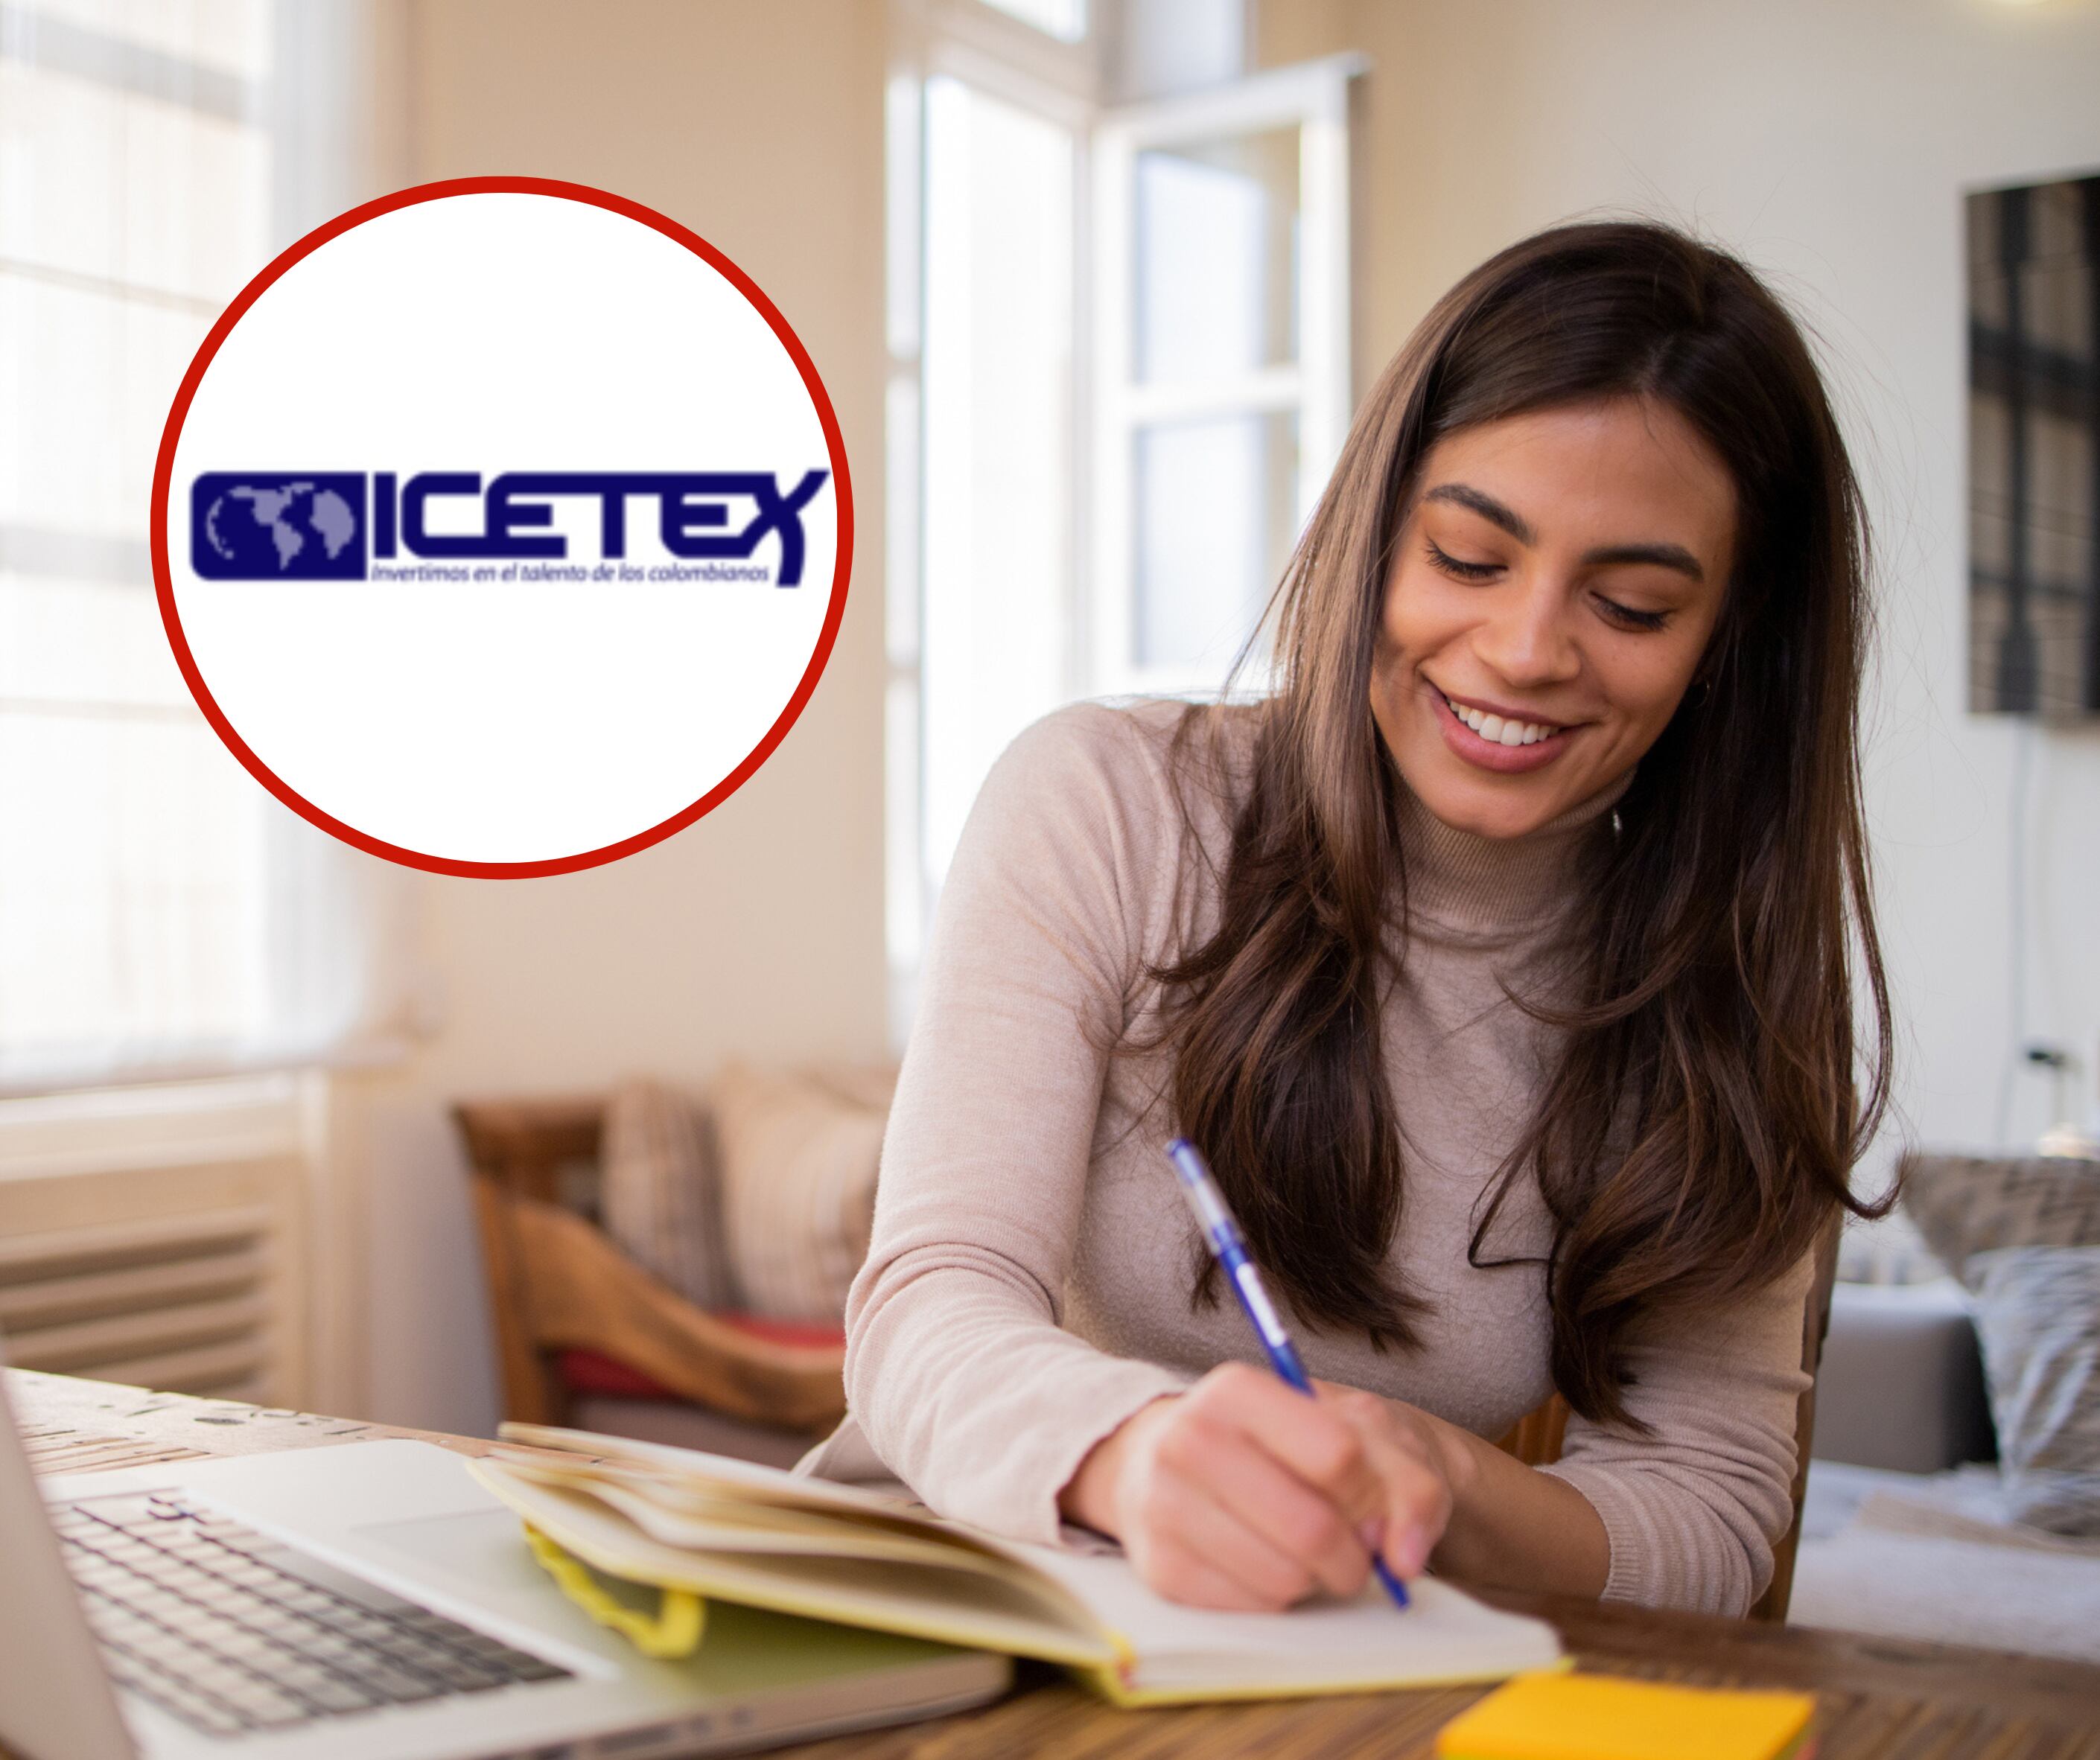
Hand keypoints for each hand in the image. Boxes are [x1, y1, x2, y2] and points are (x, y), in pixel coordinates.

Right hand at [1056, 1363, 1457, 1610]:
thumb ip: (1407, 1485)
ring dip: (1315, 1579)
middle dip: (1353, 1555)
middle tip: (1354, 1551)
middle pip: (1312, 1528)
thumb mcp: (1357, 1435)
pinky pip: (1253, 1609)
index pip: (1337, 1456)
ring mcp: (1164, 1504)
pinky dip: (1278, 1599)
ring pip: (1284, 1578)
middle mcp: (1189, 1439)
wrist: (1182, 1459)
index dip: (1372, 1496)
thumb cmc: (1284, 1444)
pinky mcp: (1160, 1567)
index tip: (1372, 1507)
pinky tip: (1268, 1564)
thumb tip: (1405, 1558)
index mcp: (1237, 1390)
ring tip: (1305, 1552)